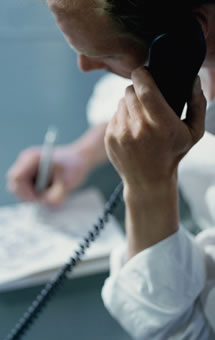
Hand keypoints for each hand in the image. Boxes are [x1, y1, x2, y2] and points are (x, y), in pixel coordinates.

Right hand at [7, 144, 91, 205]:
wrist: (80, 158)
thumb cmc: (74, 165)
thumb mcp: (67, 183)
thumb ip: (56, 196)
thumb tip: (46, 205)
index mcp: (32, 158)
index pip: (16, 177)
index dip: (24, 192)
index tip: (38, 199)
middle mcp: (26, 162)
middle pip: (15, 184)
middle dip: (28, 196)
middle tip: (44, 200)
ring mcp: (27, 168)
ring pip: (21, 189)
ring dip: (34, 196)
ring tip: (52, 193)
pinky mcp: (31, 175)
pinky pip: (28, 190)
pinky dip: (37, 195)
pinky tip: (51, 190)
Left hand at [105, 67, 205, 193]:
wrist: (148, 181)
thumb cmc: (172, 155)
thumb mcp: (193, 133)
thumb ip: (197, 105)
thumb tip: (194, 80)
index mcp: (161, 125)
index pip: (144, 88)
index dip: (141, 75)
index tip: (143, 72)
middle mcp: (139, 129)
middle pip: (130, 91)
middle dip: (137, 90)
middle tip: (145, 100)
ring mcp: (121, 134)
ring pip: (121, 102)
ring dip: (129, 105)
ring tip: (140, 119)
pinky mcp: (110, 138)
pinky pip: (114, 115)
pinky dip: (122, 118)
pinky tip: (132, 131)